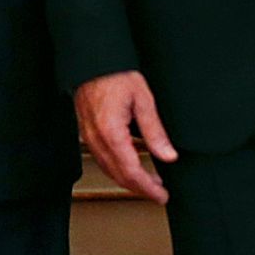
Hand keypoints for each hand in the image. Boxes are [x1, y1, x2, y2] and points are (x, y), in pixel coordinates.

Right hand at [74, 71, 177, 203]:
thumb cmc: (115, 73)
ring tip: (147, 181)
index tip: (161, 194)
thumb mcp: (143, 99)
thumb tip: (168, 155)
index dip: (148, 188)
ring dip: (128, 180)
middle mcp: (96, 138)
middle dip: (139, 188)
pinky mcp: (85, 131)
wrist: (92, 59)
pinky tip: (128, 164)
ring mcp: (88, 136)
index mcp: (112, 132)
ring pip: (108, 169)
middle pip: (118, 175)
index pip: (131, 172)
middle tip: (158, 193)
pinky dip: (116, 168)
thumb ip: (155, 131)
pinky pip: (100, 158)